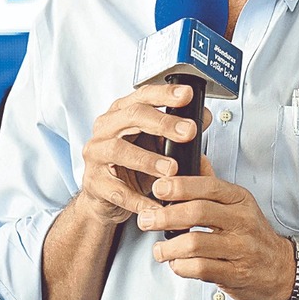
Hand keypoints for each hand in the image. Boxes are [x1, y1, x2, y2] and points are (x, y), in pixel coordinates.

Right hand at [76, 84, 209, 226]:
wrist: (105, 197)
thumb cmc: (131, 164)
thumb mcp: (156, 143)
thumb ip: (177, 129)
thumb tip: (204, 117)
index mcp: (122, 112)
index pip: (143, 95)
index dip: (165, 94)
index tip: (186, 96)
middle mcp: (106, 128)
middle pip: (132, 116)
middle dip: (163, 123)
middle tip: (188, 132)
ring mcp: (96, 154)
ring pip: (119, 150)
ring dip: (148, 160)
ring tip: (171, 169)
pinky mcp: (94, 182)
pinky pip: (117, 190)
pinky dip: (139, 199)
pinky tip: (157, 205)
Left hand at [138, 157, 295, 299]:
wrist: (280, 269)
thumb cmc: (253, 234)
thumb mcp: (238, 204)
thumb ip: (213, 183)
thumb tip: (196, 156)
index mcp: (240, 199)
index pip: (208, 186)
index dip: (180, 186)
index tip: (158, 188)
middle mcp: (242, 221)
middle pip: (198, 212)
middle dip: (165, 215)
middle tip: (146, 219)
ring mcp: (240, 249)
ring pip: (196, 243)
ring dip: (169, 247)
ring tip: (159, 249)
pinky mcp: (235, 273)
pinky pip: (200, 269)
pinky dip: (181, 266)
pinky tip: (176, 263)